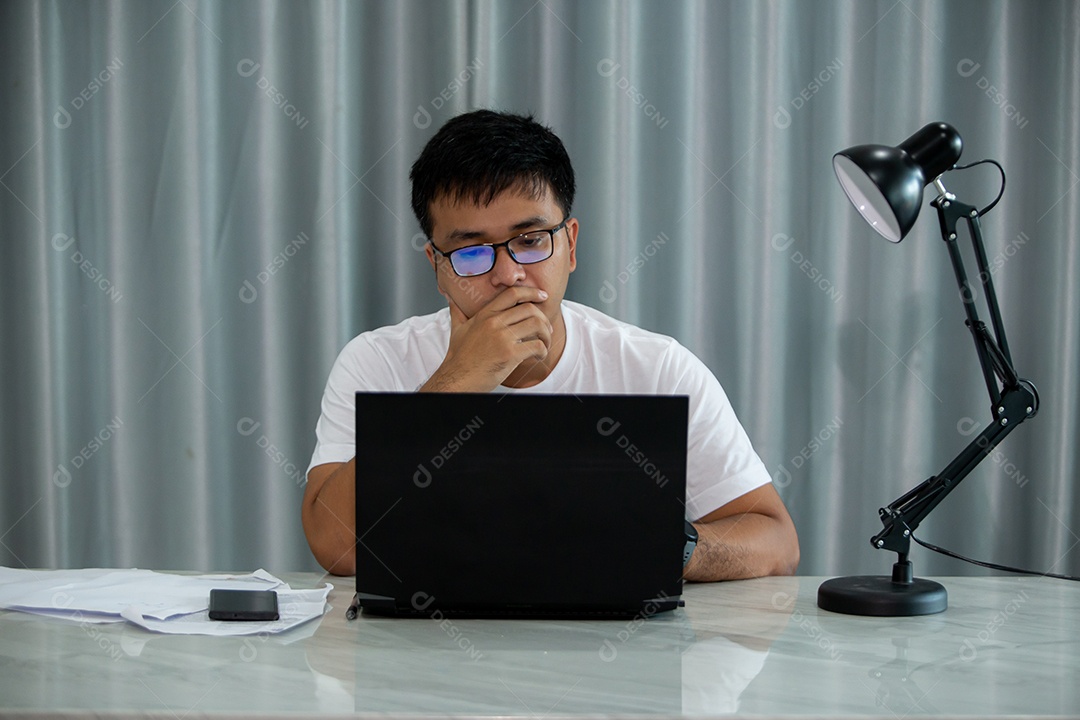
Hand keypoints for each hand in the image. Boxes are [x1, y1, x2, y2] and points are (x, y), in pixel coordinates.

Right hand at [422, 286, 552, 391]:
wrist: (457, 379)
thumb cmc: (458, 358)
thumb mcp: (456, 330)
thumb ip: (457, 313)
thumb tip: (452, 300)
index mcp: (484, 315)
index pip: (512, 294)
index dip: (531, 292)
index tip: (542, 296)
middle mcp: (494, 323)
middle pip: (530, 309)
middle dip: (544, 318)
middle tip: (547, 329)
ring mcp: (502, 338)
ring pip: (537, 325)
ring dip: (547, 334)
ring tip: (545, 343)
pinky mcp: (510, 354)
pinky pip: (537, 346)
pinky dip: (544, 351)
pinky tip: (539, 356)